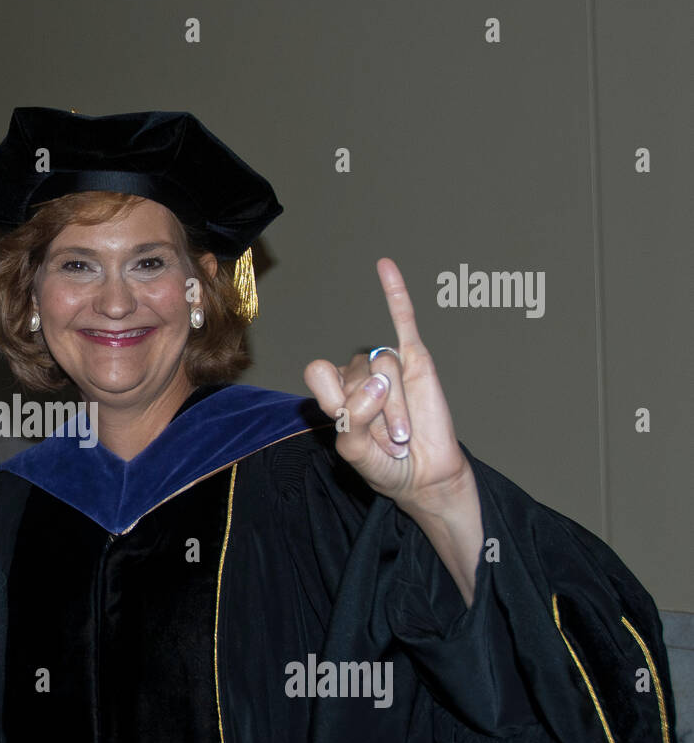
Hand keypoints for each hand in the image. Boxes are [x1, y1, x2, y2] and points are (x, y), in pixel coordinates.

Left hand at [303, 258, 473, 517]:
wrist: (422, 475)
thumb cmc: (384, 464)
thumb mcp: (354, 450)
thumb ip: (354, 419)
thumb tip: (378, 383)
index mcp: (335, 391)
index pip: (319, 372)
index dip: (333, 397)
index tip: (347, 422)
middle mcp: (357, 374)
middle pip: (353, 373)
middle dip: (372, 412)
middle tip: (386, 439)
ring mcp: (387, 366)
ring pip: (382, 366)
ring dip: (395, 408)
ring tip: (403, 433)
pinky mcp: (417, 361)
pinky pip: (405, 321)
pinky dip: (396, 293)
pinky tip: (385, 267)